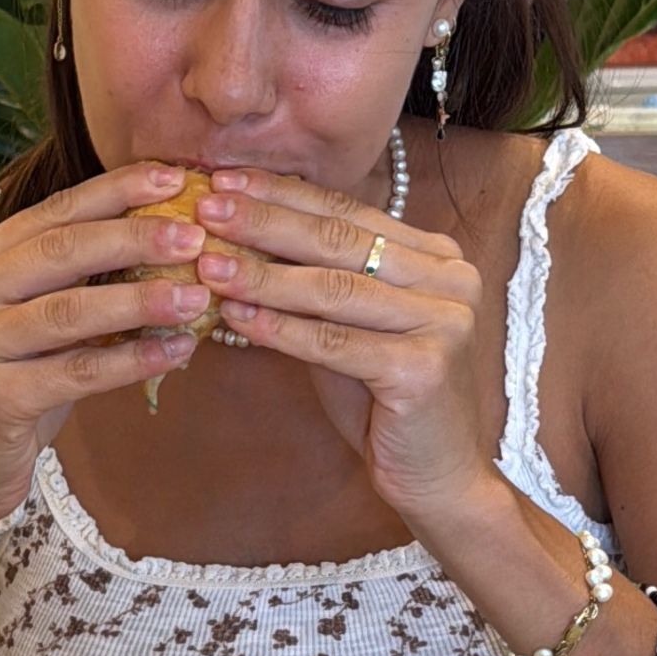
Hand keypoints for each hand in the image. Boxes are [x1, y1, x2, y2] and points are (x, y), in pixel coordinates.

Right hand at [0, 163, 209, 566]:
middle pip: (60, 252)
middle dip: (134, 237)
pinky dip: (132, 360)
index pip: (52, 213)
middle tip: (196, 235)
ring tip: (198, 296)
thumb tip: (167, 237)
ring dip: (141, 300)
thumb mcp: (36, 324)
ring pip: (69, 310)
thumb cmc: (12, 390)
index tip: (175, 178)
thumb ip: (76, 281)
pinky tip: (177, 352)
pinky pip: (75, 370)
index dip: (115, 192)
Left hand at [189, 164, 490, 523]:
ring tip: (208, 264)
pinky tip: (236, 318)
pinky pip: (335, 342)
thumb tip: (237, 234)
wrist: (436, 475)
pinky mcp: (425, 368)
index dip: (282, 195)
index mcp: (436, 257)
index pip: (347, 211)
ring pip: (334, 289)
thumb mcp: (350, 326)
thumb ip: (315, 281)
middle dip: (265, 221)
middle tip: (206, 207)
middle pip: (340, 240)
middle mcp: (450, 279)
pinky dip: (281, 330)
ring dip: (263, 275)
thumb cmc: (385, 400)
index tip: (223, 180)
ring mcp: (444, 322)